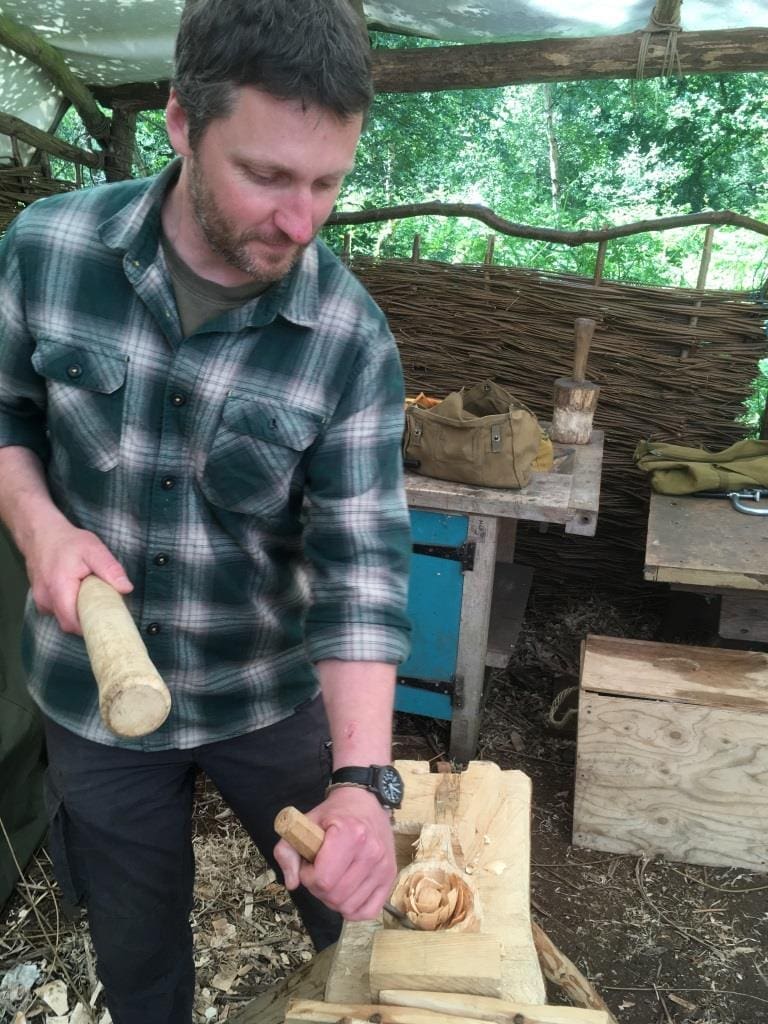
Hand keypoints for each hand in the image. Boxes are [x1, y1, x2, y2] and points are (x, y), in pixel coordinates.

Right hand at [24, 518, 132, 634]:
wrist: (42, 533)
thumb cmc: (68, 541)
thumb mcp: (94, 550)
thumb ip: (110, 569)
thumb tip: (126, 588)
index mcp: (59, 588)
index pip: (72, 623)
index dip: (90, 628)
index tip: (106, 624)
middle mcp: (46, 598)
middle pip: (68, 623)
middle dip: (87, 621)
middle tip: (105, 610)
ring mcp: (41, 599)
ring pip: (62, 616)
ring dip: (78, 612)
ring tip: (92, 598)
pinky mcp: (41, 598)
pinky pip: (57, 610)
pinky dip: (69, 606)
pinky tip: (79, 594)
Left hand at [274, 785, 396, 920]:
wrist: (366, 803)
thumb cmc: (334, 814)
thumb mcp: (305, 823)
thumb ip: (287, 850)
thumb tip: (292, 884)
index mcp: (350, 834)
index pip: (323, 879)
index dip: (308, 876)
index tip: (309, 863)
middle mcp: (372, 851)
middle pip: (335, 896)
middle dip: (319, 889)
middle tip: (320, 871)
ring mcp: (384, 867)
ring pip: (349, 907)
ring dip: (334, 898)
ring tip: (334, 876)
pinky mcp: (391, 878)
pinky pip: (367, 911)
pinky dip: (353, 908)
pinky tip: (347, 891)